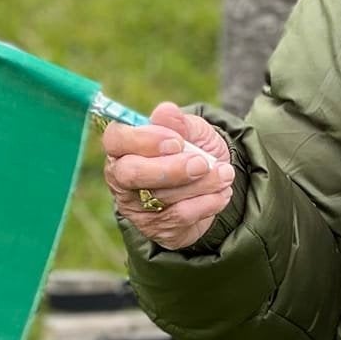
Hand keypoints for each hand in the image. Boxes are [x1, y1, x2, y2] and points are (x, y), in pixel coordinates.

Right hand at [103, 101, 235, 250]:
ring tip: (225, 174)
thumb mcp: (192, 131)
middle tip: (202, 163)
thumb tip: (165, 111)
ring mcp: (136, 206)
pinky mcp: (156, 228)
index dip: (144, 140)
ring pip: (162, 197)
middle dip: (170, 169)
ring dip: (200, 184)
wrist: (212, 183)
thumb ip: (179, 122)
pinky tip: (222, 193)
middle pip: (132, 174)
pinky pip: (180, 217)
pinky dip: (207, 203)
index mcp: (123, 147)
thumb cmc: (193, 150)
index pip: (116, 139)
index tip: (176, 142)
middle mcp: (122, 178)